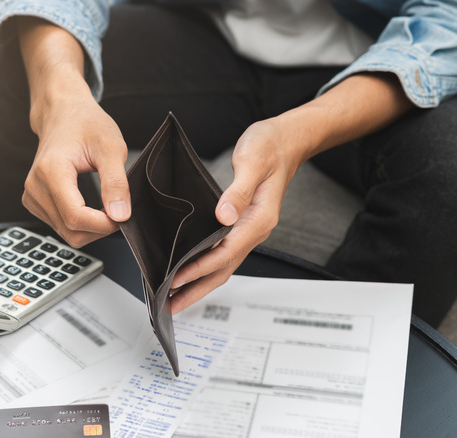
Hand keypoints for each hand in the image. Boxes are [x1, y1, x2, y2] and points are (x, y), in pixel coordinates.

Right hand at [22, 86, 130, 247]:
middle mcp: (35, 186)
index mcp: (50, 171)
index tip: (123, 216)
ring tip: (105, 203)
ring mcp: (32, 196)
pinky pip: (60, 227)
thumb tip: (120, 216)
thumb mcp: (111, 147)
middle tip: (118, 209)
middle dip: (99, 228)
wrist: (63, 113)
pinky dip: (80, 224)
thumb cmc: (86, 124)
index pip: (76, 217)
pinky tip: (90, 206)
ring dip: (91, 227)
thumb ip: (116, 183)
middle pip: (71, 231)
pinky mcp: (34, 202)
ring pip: (66, 233)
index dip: (103, 225)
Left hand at [166, 72, 412, 312]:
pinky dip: (205, 267)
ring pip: (223, 265)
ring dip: (199, 283)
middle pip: (224, 269)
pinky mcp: (243, 226)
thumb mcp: (252, 161)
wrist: (286, 142)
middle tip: (169, 304)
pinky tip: (190, 271)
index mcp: (258, 218)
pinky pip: (223, 254)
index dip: (199, 267)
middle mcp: (255, 230)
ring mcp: (249, 230)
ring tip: (174, 297)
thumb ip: (238, 191)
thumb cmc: (270, 147)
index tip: (176, 277)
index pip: (225, 252)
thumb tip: (223, 215)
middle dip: (196, 289)